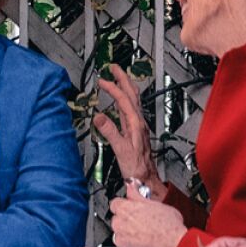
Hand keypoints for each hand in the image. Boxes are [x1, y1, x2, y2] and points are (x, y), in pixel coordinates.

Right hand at [94, 65, 161, 193]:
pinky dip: (125, 99)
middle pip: (132, 94)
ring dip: (125, 86)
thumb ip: (110, 132)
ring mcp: (138, 125)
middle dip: (123, 78)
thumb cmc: (136, 168)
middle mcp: (139, 122)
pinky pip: (131, 108)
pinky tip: (121, 101)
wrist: (146, 179)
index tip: (102, 80)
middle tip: (114, 67)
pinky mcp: (136, 130)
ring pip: (133, 100)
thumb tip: (99, 116)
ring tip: (117, 78)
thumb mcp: (120, 150)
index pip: (123, 99)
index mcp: (136, 124)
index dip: (113, 88)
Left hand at [110, 183, 186, 246]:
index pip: (115, 203)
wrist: (174, 244)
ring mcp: (121, 240)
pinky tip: (143, 242)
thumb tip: (132, 186)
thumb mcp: (154, 203)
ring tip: (143, 232)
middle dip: (126, 219)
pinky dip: (132, 246)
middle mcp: (119, 224)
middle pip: (117, 218)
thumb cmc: (167, 224)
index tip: (131, 205)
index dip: (125, 204)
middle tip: (141, 219)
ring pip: (119, 234)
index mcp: (125, 209)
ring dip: (127, 233)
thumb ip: (137, 194)